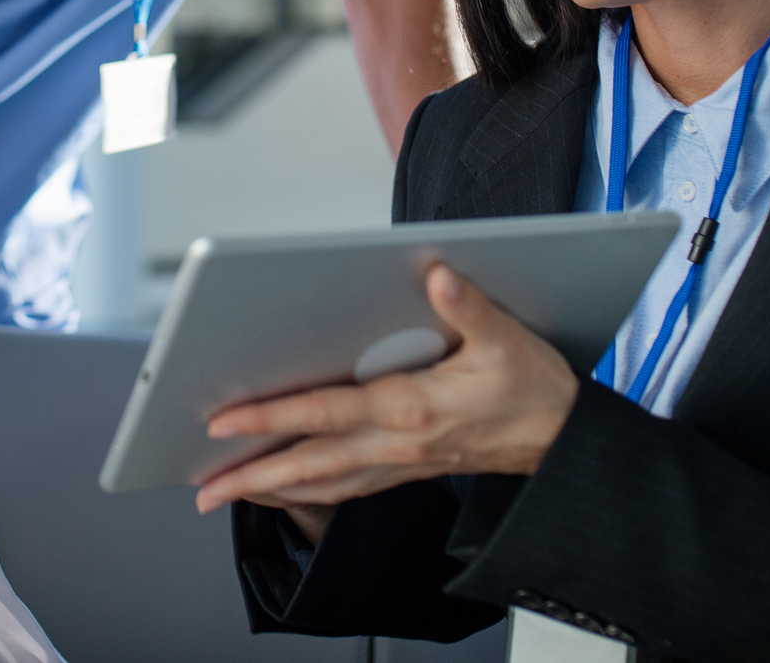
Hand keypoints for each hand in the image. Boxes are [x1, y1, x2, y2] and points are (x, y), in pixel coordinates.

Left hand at [193, 264, 578, 523]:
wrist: (565, 443)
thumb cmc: (535, 390)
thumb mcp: (508, 339)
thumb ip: (469, 305)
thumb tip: (435, 274)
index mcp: (412, 406)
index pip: (325, 413)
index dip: (271, 417)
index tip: (224, 422)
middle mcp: (398, 442)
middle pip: (310, 463)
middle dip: (252, 476)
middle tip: (203, 487)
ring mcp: (400, 462)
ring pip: (323, 485)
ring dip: (272, 491)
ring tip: (225, 494)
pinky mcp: (407, 470)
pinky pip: (345, 490)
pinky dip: (306, 494)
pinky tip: (284, 491)